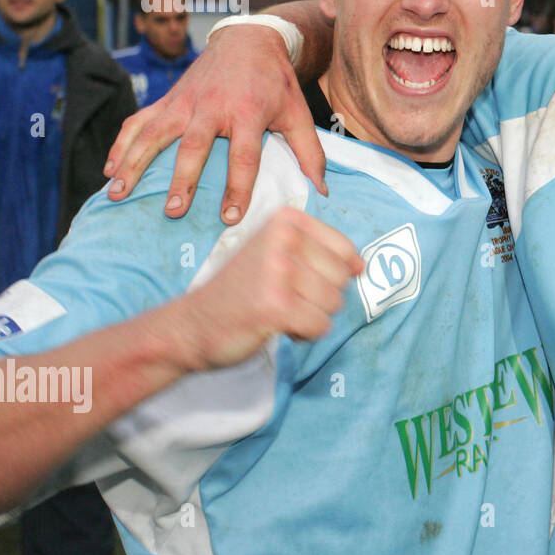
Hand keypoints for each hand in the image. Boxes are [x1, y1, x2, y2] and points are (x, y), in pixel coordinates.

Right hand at [105, 25, 326, 223]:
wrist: (247, 40)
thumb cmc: (275, 82)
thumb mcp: (298, 113)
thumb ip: (310, 152)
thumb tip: (321, 190)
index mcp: (248, 113)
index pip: (243, 156)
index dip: (237, 187)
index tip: (230, 217)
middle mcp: (212, 107)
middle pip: (194, 147)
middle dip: (183, 180)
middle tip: (174, 210)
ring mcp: (184, 102)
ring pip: (154, 134)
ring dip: (134, 163)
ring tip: (118, 192)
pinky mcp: (168, 99)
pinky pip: (139, 122)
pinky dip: (122, 144)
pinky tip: (110, 169)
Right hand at [170, 207, 362, 371]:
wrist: (191, 324)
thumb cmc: (241, 289)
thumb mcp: (275, 252)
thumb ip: (318, 250)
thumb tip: (363, 265)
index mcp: (286, 220)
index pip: (345, 249)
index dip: (332, 273)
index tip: (300, 278)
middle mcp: (283, 239)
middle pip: (342, 278)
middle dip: (320, 296)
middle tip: (283, 297)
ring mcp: (278, 271)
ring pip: (334, 303)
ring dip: (311, 316)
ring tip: (278, 310)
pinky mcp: (276, 306)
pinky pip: (321, 326)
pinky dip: (304, 334)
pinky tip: (276, 325)